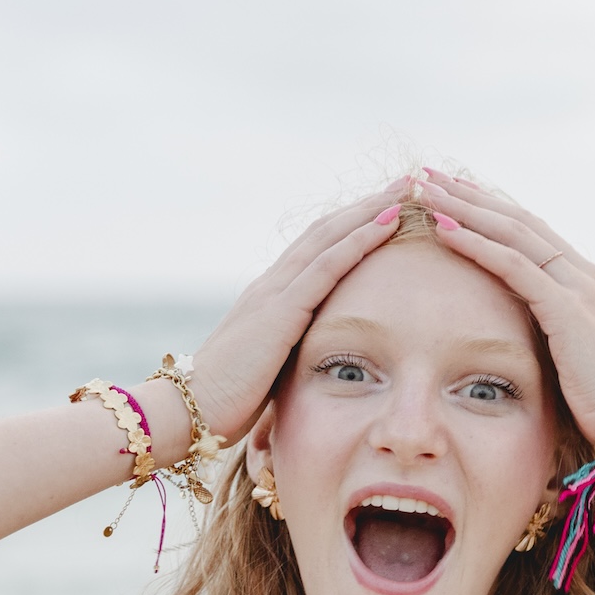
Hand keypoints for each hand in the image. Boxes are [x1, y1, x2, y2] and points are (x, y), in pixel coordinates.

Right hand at [188, 179, 409, 443]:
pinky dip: (360, 240)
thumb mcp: (265, 373)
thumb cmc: (223, 403)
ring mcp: (273, 293)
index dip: (351, 226)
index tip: (386, 209)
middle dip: (368, 205)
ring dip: (371, 210)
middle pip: (326, 230)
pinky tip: (388, 223)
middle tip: (406, 183)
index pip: (315, 249)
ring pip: (330, 236)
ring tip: (408, 189)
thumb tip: (313, 367)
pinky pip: (327, 266)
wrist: (185, 411)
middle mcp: (270, 285)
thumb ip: (288, 358)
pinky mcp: (280, 311)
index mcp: (268, 299)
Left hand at [418, 168, 594, 445]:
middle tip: (428, 176)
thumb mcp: (571, 356)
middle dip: (469, 195)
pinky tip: (444, 229)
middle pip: (516, 220)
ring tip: (425, 190)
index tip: (452, 193)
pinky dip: (475, 243)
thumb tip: (522, 336)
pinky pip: (512, 265)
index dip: (489, 209)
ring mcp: (577, 286)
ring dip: (464, 208)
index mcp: (583, 281)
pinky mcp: (566, 308)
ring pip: (511, 232)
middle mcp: (581, 273)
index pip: (529, 232)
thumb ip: (550, 334)